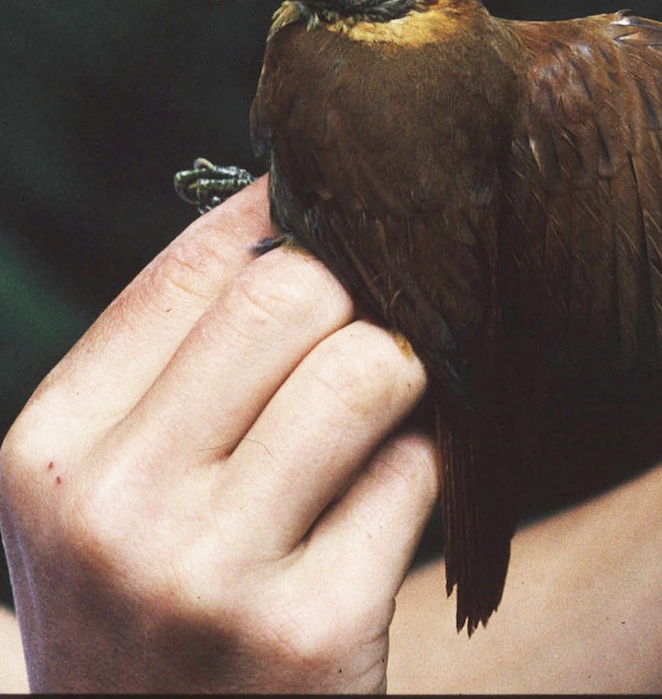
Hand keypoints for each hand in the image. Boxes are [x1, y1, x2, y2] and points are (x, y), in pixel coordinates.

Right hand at [0, 178, 435, 691]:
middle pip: (287, 294)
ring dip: (407, 371)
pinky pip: (418, 472)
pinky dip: (430, 461)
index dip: (282, 220)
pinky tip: (400, 488)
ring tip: (392, 405)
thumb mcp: (111, 502)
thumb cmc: (152, 619)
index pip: (189, 270)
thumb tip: (286, 220)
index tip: (333, 213)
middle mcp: (117, 509)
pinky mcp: (316, 627)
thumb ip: (178, 373)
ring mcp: (213, 575)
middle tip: (379, 317)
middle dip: (355, 290)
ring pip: (368, 369)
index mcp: (53, 453)